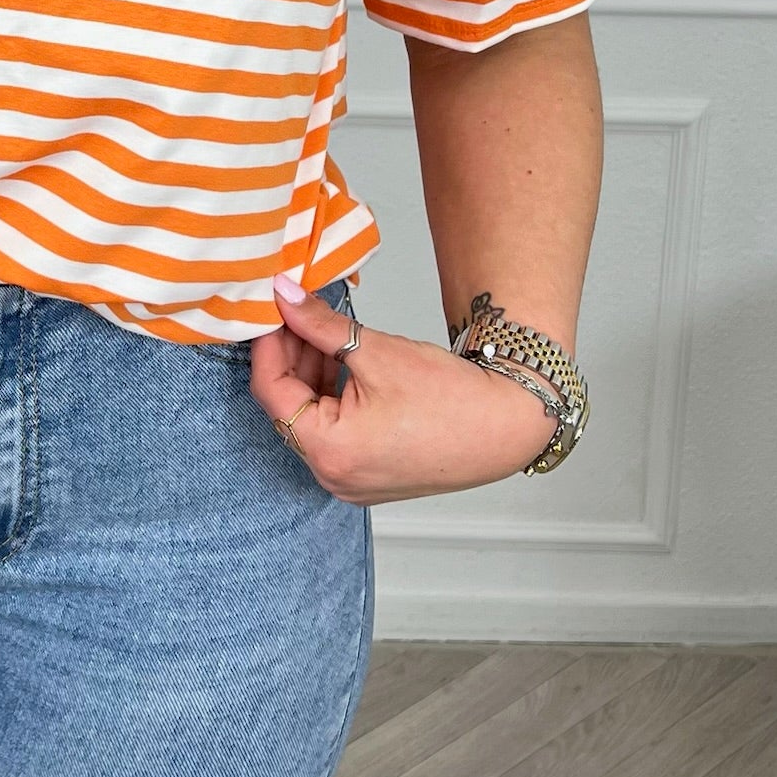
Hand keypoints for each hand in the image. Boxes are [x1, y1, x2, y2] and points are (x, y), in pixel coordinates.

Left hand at [248, 282, 560, 504]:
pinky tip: (342, 358)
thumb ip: (319, 324)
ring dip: (312, 372)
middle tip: (296, 312)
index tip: (270, 309)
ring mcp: (352, 480)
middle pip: (290, 406)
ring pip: (311, 417)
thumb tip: (282, 295)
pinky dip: (333, 395)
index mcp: (330, 452)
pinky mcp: (370, 475)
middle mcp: (334, 477)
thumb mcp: (375, 351)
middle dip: (291, 355)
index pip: (272, 392)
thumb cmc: (453, 398)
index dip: (268, 344)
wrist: (508, 425)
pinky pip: (334, 431)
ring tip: (323, 329)